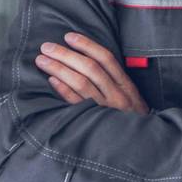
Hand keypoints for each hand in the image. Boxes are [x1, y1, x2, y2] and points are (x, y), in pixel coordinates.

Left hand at [34, 32, 149, 113]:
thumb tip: (85, 57)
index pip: (106, 58)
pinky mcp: (93, 122)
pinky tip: (51, 80)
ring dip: (59, 69)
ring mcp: (105, 109)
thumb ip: (114, 78)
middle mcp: (117, 95)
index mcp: (126, 85)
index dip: (86, 45)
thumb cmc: (129, 116)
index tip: (68, 36)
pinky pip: (76, 102)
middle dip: (66, 55)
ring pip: (80, 83)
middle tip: (47, 47)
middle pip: (89, 68)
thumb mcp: (129, 95)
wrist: (138, 145)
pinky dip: (63, 89)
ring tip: (42, 61)